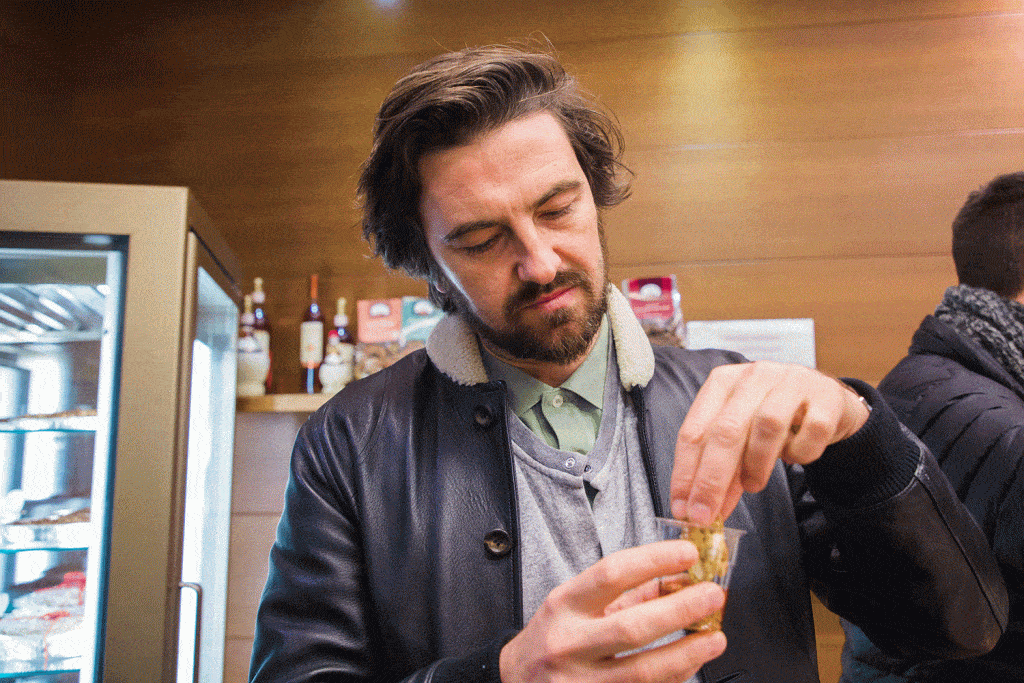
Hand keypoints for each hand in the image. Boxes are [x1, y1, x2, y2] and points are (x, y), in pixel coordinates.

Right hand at [499, 540, 726, 681]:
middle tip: (713, 595)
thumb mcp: (575, 605)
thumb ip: (625, 593)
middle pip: (632, 627)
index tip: (687, 554)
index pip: (611, 574)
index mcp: (564, 605)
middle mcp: (569, 644)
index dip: (653, 560)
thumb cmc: (553, 638)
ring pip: (643, 671)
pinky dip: (672, 678)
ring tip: (715, 638)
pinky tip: (691, 665)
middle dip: (680, 610)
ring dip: (686, 654)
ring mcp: (580, 682)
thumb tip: (675, 577)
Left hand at [671, 361, 869, 525]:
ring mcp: (791, 382)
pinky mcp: (826, 396)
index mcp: (723, 382)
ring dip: (755, 466)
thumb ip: (721, 468)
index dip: (685, 472)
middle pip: (726, 431)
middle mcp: (754, 377)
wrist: (827, 399)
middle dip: (712, 479)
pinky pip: (810, 433)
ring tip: (753, 485)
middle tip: (707, 514)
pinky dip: (800, 454)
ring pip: (766, 427)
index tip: (682, 508)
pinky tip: (795, 456)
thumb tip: (701, 509)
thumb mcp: (741, 436)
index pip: (694, 430)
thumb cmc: (774, 417)